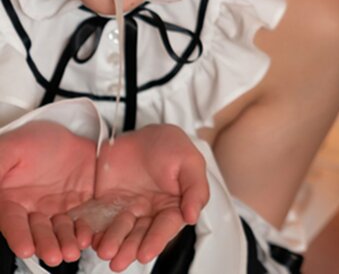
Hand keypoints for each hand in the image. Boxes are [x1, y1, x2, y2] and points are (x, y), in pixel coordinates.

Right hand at [0, 121, 95, 266]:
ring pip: (59, 231)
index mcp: (10, 200)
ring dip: (65, 243)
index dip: (18, 236)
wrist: (69, 132)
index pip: (11, 222)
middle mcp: (32, 210)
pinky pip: (81, 222)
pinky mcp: (78, 206)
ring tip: (73, 252)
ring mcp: (56, 209)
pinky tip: (88, 237)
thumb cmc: (34, 139)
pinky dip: (84, 231)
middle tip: (55, 256)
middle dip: (46, 245)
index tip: (25, 249)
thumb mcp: (12, 148)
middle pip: (37, 232)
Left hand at [90, 124, 208, 270]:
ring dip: (112, 243)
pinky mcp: (107, 204)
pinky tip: (91, 239)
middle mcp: (150, 211)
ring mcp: (128, 209)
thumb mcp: (189, 161)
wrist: (139, 132)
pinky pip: (100, 220)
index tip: (146, 253)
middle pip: (141, 234)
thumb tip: (193, 216)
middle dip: (130, 248)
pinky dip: (95, 231)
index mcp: (174, 205)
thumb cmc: (169, 144)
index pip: (166, 227)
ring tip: (105, 251)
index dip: (156, 240)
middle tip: (119, 260)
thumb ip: (195, 189)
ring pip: (120, 231)